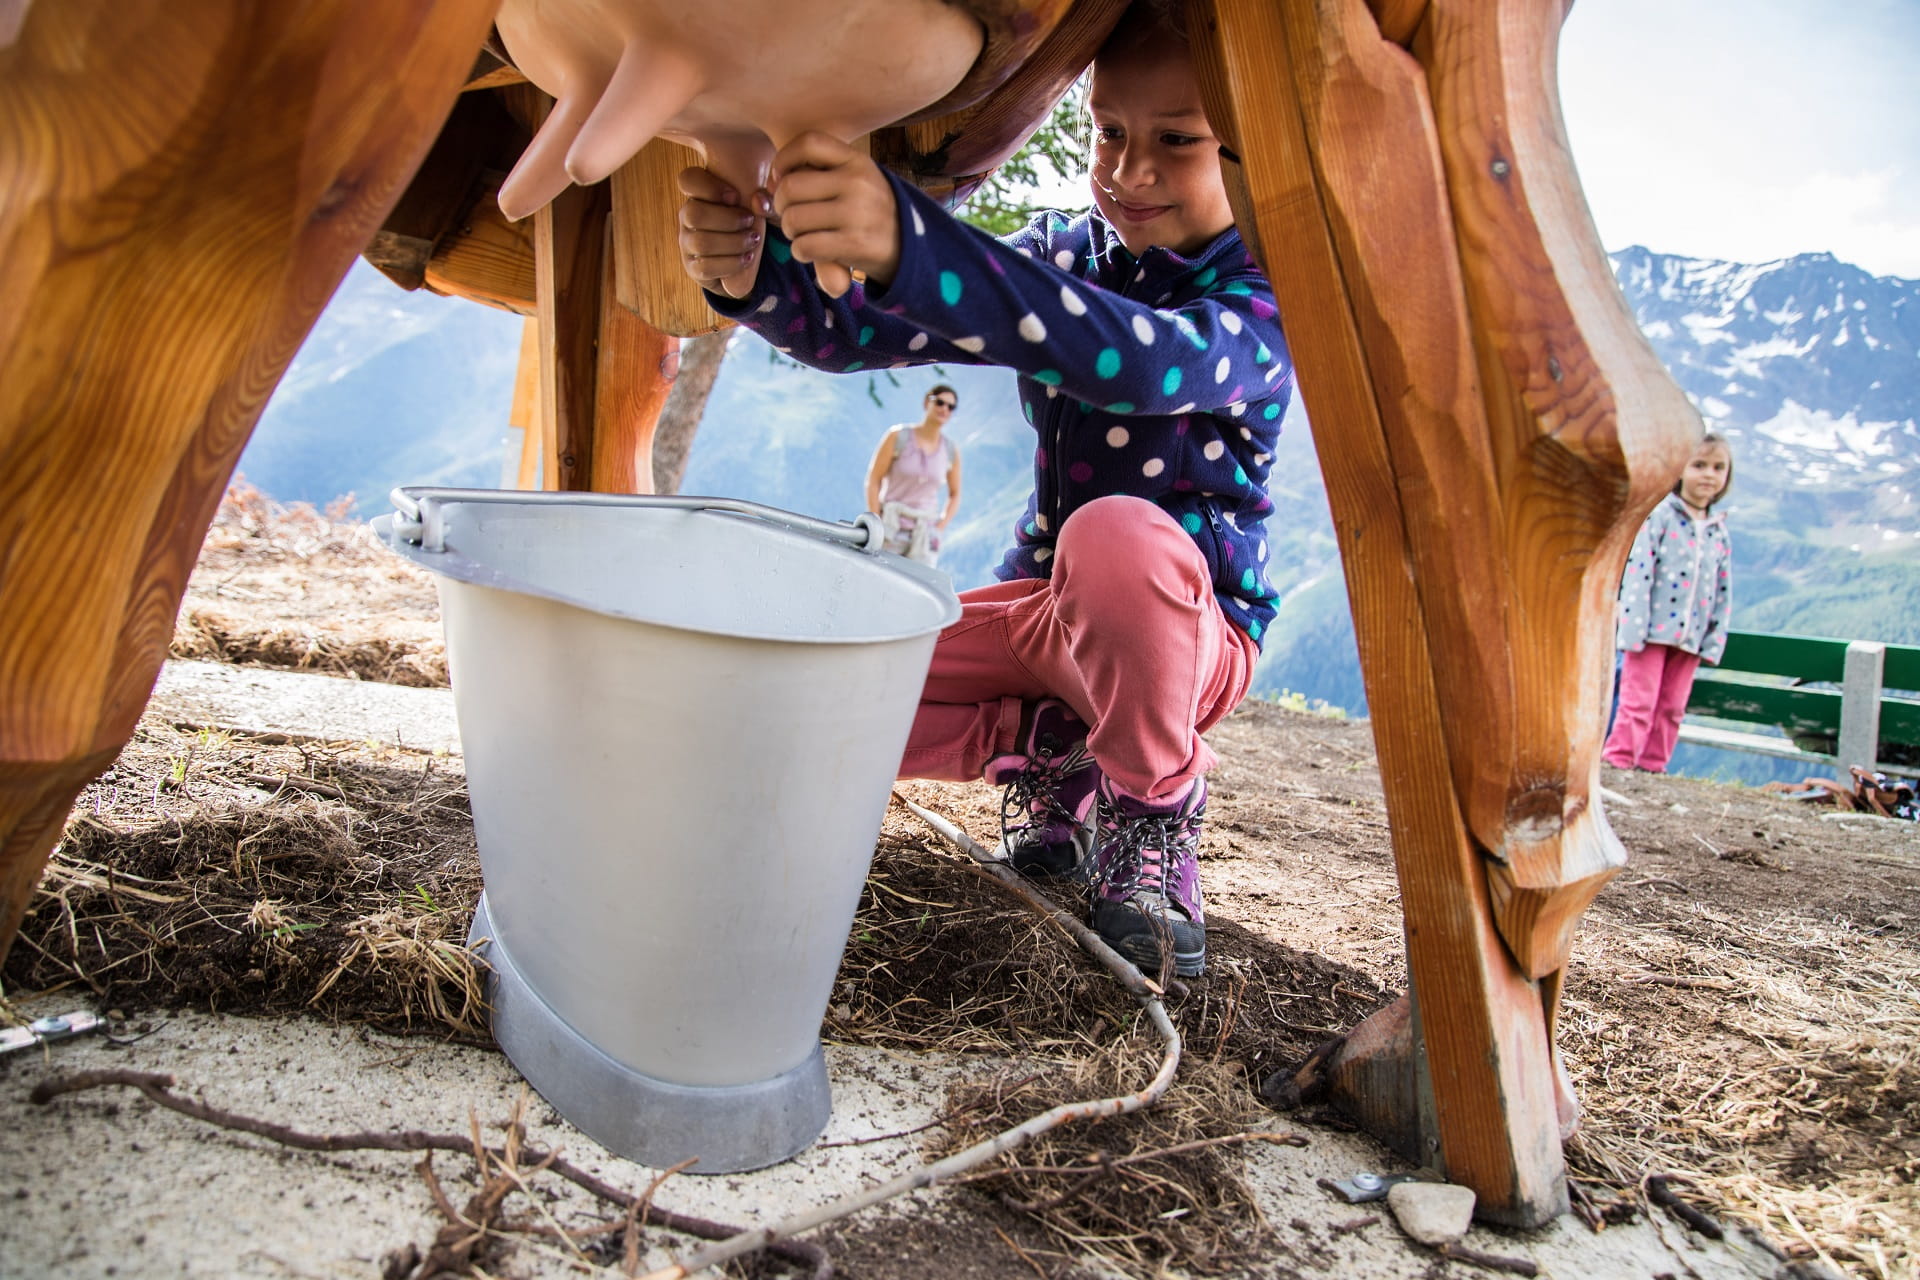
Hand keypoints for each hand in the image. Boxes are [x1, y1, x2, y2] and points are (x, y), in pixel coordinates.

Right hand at [676, 166, 769, 297]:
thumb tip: (758, 201)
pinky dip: (730, 264)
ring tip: (753, 241)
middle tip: (751, 221)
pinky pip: (705, 267)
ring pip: (701, 242)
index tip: (735, 196)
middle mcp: (688, 216)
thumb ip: (767, 200)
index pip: (687, 180)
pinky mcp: (693, 267)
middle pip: (693, 214)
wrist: (754, 262)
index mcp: (701, 194)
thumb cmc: (754, 224)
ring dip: (733, 243)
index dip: (708, 186)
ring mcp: (688, 242)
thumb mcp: (765, 210)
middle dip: (728, 220)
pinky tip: (747, 259)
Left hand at [770, 132, 900, 296]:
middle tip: (792, 216)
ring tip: (804, 234)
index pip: (808, 142)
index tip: (781, 179)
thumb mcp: (854, 180)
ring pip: (793, 219)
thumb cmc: (867, 212)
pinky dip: (800, 252)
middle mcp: (857, 182)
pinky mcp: (855, 244)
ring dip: (790, 232)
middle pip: (790, 187)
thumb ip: (817, 173)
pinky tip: (811, 251)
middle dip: (780, 206)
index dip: (783, 160)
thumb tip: (769, 188)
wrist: (909, 248)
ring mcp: (857, 213)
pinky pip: (804, 246)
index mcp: (856, 160)